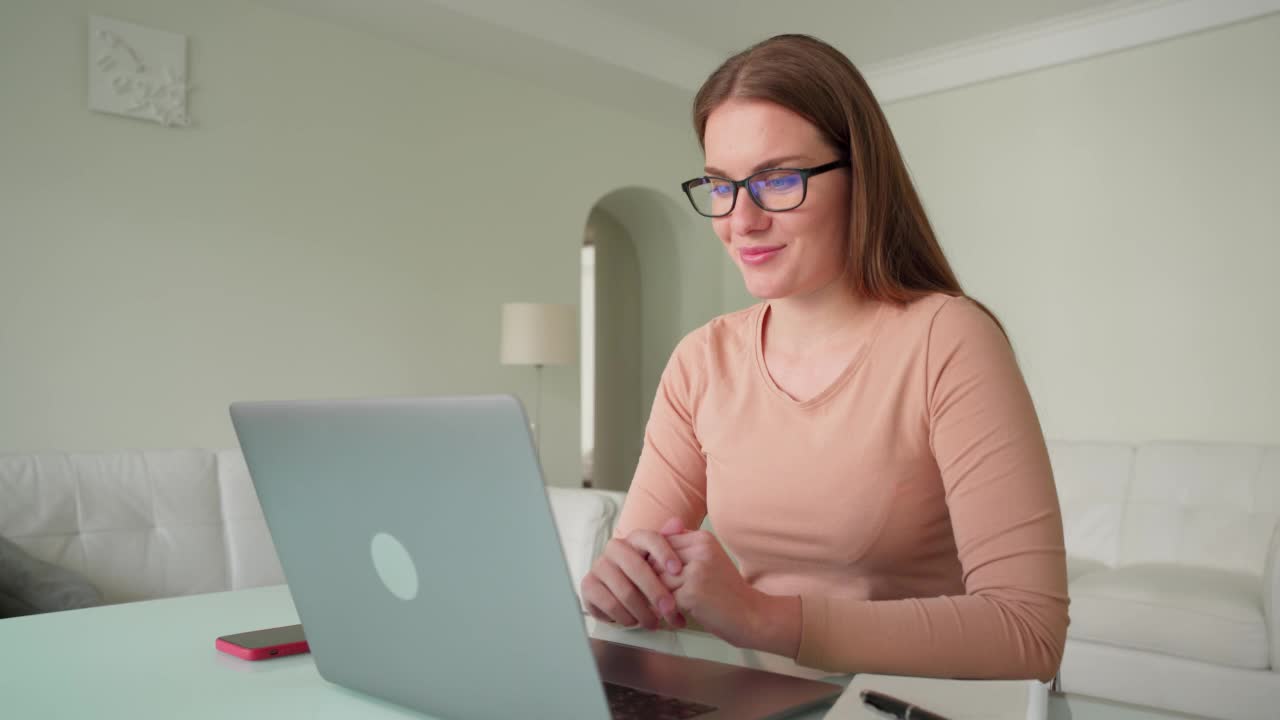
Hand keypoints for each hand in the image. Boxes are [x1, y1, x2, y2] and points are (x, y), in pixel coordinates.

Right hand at [580, 519, 687, 629]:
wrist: (617, 595)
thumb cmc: (644, 578)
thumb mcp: (661, 564)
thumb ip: (671, 544)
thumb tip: (678, 523)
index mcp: (634, 539)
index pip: (649, 538)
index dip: (664, 553)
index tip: (677, 571)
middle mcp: (615, 548)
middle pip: (636, 566)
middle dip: (655, 591)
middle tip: (669, 609)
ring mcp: (599, 566)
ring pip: (624, 589)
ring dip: (642, 610)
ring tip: (654, 623)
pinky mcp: (588, 585)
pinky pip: (609, 603)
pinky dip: (624, 616)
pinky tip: (633, 622)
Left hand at [659, 519, 800, 655]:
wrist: (751, 615)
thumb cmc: (725, 589)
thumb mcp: (708, 559)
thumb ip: (684, 545)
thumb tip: (658, 531)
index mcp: (703, 538)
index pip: (663, 543)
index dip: (658, 564)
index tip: (666, 580)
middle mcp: (701, 550)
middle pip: (656, 560)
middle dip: (655, 580)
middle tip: (663, 597)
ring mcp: (696, 571)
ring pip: (657, 579)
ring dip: (659, 597)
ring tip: (671, 609)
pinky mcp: (691, 593)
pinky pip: (663, 598)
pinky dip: (667, 611)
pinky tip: (678, 618)